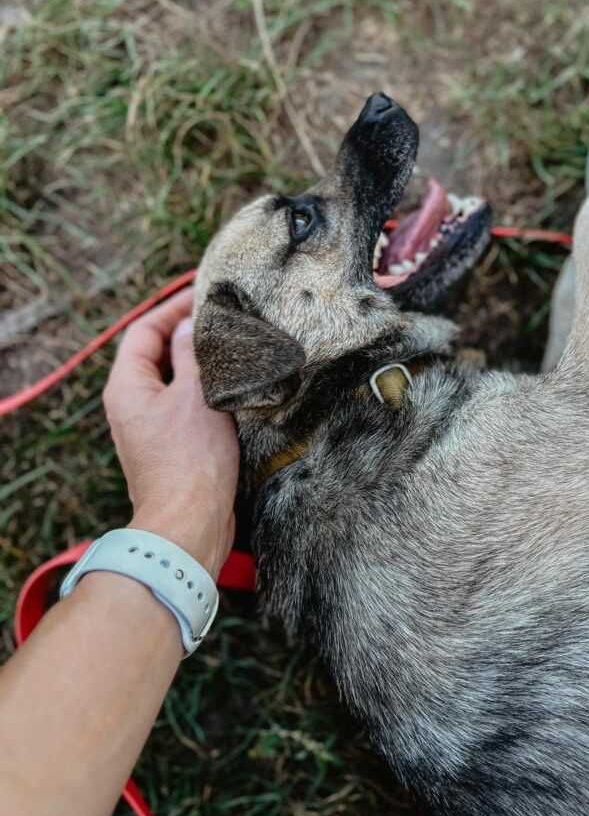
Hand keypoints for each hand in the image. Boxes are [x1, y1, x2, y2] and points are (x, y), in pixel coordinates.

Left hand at [103, 288, 238, 577]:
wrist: (190, 522)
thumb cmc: (190, 460)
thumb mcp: (196, 395)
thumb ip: (193, 354)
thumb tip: (190, 326)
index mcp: (127, 387)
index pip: (144, 331)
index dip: (172, 308)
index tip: (201, 293)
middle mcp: (131, 405)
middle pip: (157, 354)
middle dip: (187, 333)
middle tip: (221, 317)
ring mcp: (150, 427)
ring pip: (173, 381)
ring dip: (199, 363)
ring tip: (231, 346)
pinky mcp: (170, 446)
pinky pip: (184, 405)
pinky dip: (205, 390)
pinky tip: (232, 387)